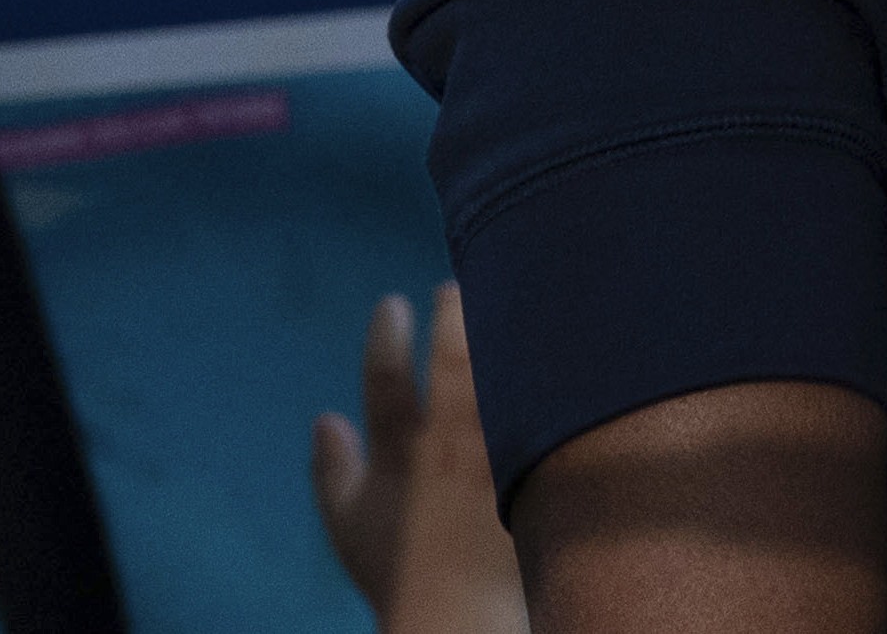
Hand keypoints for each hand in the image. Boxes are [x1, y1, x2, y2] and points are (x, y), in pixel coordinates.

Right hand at [315, 284, 526, 633]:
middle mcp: (450, 452)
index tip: (394, 303)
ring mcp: (498, 458)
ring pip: (504, 377)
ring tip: (515, 295)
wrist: (461, 614)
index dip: (387, 338)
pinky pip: (549, 406)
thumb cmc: (402, 571)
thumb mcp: (350, 527)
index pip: (386, 382)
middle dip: (457, 316)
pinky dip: (551, 373)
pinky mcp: (538, 468)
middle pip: (456, 364)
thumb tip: (323, 417)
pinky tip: (562, 340)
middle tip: (462, 285)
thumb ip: (332, 471)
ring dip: (505, 333)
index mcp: (399, 458)